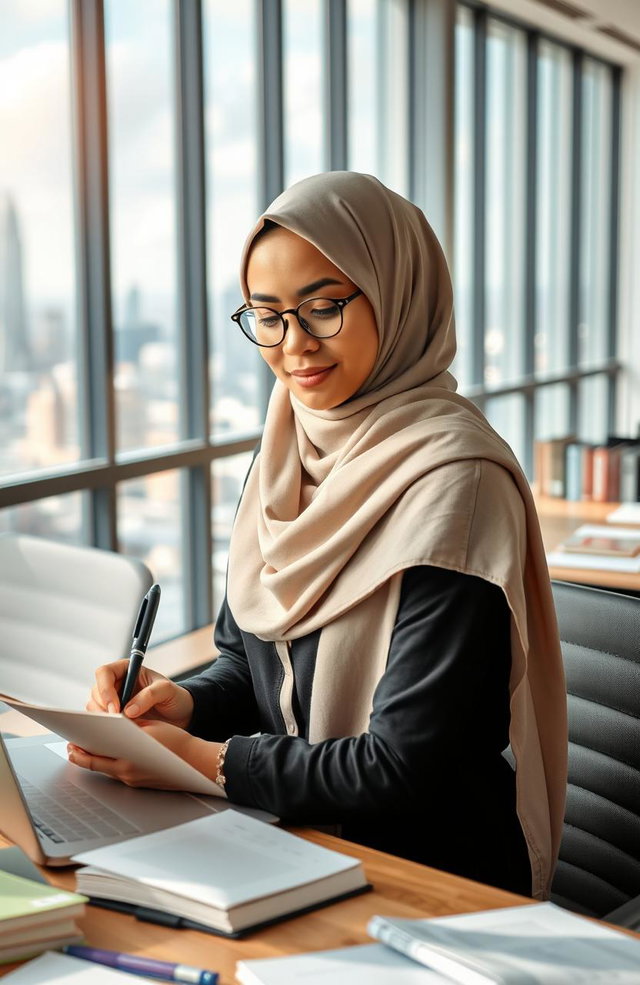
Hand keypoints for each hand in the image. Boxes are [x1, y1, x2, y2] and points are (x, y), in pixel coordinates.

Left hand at [67, 723, 222, 789]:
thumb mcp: (150, 727)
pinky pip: (118, 773)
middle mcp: (127, 773)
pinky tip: (109, 756)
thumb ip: (128, 726)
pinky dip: (110, 763)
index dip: (80, 750)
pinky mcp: (139, 783)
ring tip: (85, 750)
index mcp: (128, 759)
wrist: (197, 762)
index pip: (95, 756)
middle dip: (81, 756)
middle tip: (71, 748)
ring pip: (106, 770)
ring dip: (95, 759)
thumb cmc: (177, 742)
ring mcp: (133, 780)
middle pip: (96, 766)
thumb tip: (111, 723)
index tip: (72, 742)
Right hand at [86, 660, 193, 729]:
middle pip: (96, 692)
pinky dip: (107, 727)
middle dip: (104, 707)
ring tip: (122, 728)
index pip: (104, 673)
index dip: (105, 689)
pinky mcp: (114, 716)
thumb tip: (128, 710)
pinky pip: (101, 720)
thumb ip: (149, 696)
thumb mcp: (167, 691)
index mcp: (126, 669)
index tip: (115, 708)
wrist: (180, 714)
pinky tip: (120, 732)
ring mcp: (113, 700)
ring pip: (95, 707)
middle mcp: (116, 683)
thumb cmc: (174, 696)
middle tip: (118, 722)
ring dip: (104, 718)